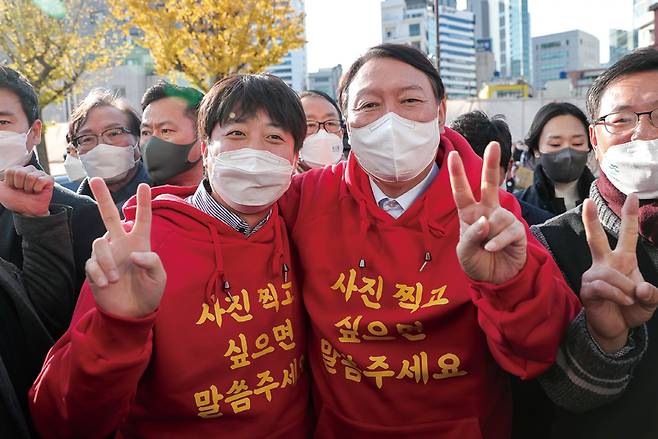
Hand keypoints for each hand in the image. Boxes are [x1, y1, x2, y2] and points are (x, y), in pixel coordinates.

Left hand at [0, 165, 53, 216]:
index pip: (11, 170)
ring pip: (31, 176)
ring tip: (30, 191)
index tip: (13, 188)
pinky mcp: (49, 179)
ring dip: (28, 188)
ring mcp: (39, 173)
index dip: (11, 182)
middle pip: (21, 172)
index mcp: (17, 170)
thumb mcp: (0, 191)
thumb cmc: (15, 200)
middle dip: (20, 185)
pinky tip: (37, 191)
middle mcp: (28, 170)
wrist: (27, 211)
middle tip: (23, 190)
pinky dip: (37, 188)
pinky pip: (41, 180)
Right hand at [85, 177, 165, 317]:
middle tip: (95, 179)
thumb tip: (134, 254)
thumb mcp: (159, 277)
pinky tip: (106, 284)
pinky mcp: (94, 268)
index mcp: (141, 243)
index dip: (143, 203)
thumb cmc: (149, 292)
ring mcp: (107, 255)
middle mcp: (122, 244)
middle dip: (103, 197)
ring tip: (115, 279)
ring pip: (99, 242)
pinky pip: (91, 263)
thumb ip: (152, 262)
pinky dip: (99, 273)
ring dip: (107, 261)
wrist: (133, 313)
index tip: (144, 186)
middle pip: (109, 215)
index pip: (142, 219)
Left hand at [448, 142, 526, 283]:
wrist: (495, 279)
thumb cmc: (476, 261)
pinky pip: (507, 231)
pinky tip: (492, 249)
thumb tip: (485, 221)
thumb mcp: (464, 252)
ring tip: (486, 248)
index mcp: (469, 214)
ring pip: (496, 219)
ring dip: (488, 236)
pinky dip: (498, 242)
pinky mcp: (516, 230)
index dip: (457, 174)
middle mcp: (487, 212)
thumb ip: (470, 236)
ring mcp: (502, 219)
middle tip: (493, 144)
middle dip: (491, 164)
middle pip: (489, 184)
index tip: (453, 154)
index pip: (461, 192)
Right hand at [581, 194, 657, 352]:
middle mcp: (605, 263)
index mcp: (623, 260)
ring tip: (630, 300)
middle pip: (597, 238)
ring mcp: (594, 275)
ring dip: (625, 289)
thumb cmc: (631, 310)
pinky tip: (624, 302)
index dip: (630, 216)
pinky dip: (617, 295)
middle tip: (587, 201)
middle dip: (592, 220)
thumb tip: (640, 289)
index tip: (634, 196)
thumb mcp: (649, 303)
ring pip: (609, 274)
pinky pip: (603, 287)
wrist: (615, 328)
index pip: (627, 235)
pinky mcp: (587, 289)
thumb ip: (650, 295)